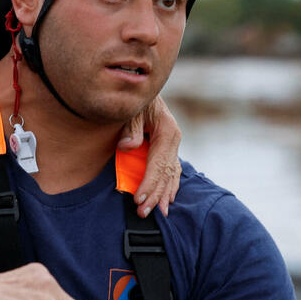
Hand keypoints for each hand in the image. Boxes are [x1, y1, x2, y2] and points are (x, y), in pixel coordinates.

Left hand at [118, 94, 181, 217]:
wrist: (143, 87)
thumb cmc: (136, 98)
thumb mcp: (133, 108)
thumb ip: (130, 127)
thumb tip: (127, 146)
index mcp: (167, 132)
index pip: (158, 164)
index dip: (149, 183)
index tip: (140, 199)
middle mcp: (173, 140)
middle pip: (166, 174)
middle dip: (156, 195)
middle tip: (144, 212)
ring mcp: (172, 144)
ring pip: (171, 174)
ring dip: (164, 194)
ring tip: (159, 213)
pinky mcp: (167, 147)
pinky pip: (171, 170)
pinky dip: (169, 186)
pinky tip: (167, 198)